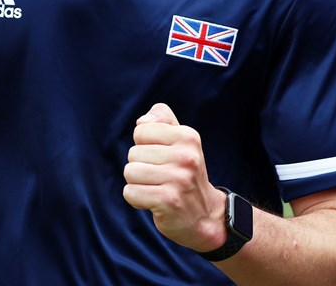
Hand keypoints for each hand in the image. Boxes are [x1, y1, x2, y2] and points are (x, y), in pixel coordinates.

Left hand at [123, 103, 226, 251]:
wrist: (205, 216)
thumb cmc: (184, 173)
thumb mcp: (181, 141)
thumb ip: (162, 119)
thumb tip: (142, 121)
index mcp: (188, 137)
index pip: (141, 131)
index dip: (144, 146)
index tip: (162, 158)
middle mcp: (186, 157)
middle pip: (133, 153)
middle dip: (141, 166)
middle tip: (161, 177)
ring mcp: (178, 179)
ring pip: (130, 172)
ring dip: (138, 184)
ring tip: (157, 188)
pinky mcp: (168, 201)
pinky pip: (130, 193)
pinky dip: (137, 199)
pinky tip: (155, 202)